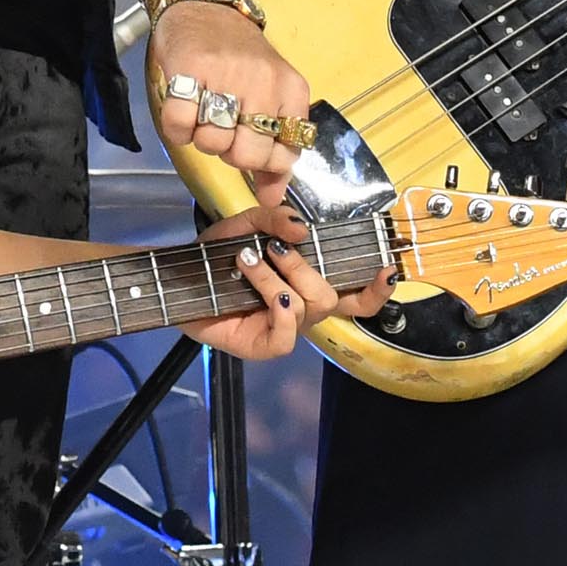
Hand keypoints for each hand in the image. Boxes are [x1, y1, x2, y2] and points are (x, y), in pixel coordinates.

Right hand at [149, 0, 312, 205]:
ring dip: (201, 139)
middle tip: (225, 132)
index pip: (285, 155)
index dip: (263, 163)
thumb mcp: (272, 97)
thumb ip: (275, 152)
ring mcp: (227, 74)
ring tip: (204, 114)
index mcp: (291, 89)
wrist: (207, 7)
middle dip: (230, 154)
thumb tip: (272, 200)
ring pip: (211, 143)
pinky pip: (178, 126)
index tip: (251, 145)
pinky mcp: (189, 68)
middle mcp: (263, 81)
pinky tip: (184, 112)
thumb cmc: (241, 59)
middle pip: (246, 154)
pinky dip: (177, 130)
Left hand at [181, 206, 386, 360]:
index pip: (355, 297)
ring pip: (304, 308)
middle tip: (273, 248)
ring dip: (276, 278)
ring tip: (247, 260)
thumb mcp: (247, 224)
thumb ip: (275, 218)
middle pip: (330, 296)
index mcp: (306, 284)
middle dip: (303, 266)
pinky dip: (278, 310)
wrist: (178, 276)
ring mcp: (282, 331)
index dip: (377, 290)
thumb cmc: (217, 256)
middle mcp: (301, 310)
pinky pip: (286, 338)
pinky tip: (265, 293)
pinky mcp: (261, 347)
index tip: (388, 269)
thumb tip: (302, 229)